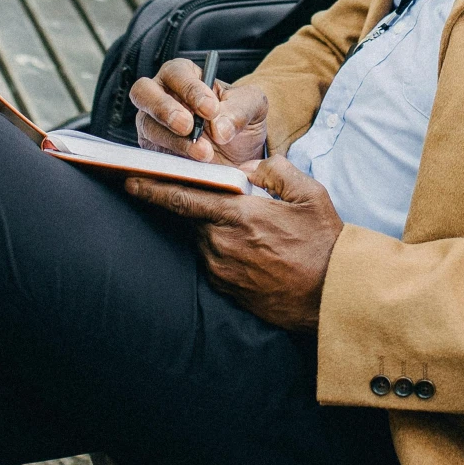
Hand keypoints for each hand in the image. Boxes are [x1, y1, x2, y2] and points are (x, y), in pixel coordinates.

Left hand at [129, 155, 341, 330]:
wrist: (333, 296)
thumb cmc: (323, 243)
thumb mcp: (309, 194)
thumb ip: (275, 171)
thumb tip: (247, 168)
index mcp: (239, 216)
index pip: (184, 198)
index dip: (153, 188)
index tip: (130, 180)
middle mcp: (223, 244)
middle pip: (191, 218)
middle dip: (192, 204)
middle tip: (205, 198)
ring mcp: (223, 271)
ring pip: (203, 239)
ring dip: (212, 229)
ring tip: (246, 228)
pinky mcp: (227, 290)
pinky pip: (214, 261)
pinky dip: (222, 249)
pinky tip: (250, 250)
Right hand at [131, 57, 268, 168]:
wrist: (239, 153)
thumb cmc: (239, 119)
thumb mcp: (253, 106)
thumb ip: (240, 110)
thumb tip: (220, 127)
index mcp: (184, 75)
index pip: (176, 73)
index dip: (190, 90)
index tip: (211, 109)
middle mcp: (161, 95)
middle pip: (143, 92)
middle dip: (165, 109)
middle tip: (189, 126)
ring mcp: (152, 124)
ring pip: (148, 126)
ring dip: (175, 140)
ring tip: (204, 153)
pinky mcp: (152, 151)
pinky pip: (150, 155)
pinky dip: (171, 160)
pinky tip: (192, 166)